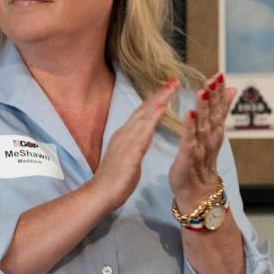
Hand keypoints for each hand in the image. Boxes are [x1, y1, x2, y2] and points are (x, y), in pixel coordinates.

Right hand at [90, 79, 179, 210]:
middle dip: (159, 94)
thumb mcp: (127, 159)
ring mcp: (126, 140)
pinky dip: (153, 117)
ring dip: (159, 99)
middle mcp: (124, 133)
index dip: (154, 100)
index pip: (142, 114)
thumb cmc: (114, 181)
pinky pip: (144, 130)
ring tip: (172, 87)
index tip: (167, 89)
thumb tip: (139, 143)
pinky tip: (162, 107)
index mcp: (124, 136)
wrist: (100, 194)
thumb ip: (134, 148)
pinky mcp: (130, 150)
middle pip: (144, 109)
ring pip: (145, 114)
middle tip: (174, 80)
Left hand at [169, 73, 236, 210]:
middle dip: (214, 95)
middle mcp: (210, 137)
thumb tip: (231, 89)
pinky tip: (189, 114)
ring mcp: (200, 146)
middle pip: (213, 113)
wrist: (197, 191)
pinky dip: (190, 127)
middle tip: (214, 78)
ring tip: (202, 92)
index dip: (219, 91)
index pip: (218, 107)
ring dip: (203, 108)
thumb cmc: (202, 160)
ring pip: (202, 124)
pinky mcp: (188, 155)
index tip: (220, 75)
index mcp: (214, 130)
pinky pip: (189, 140)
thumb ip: (220, 110)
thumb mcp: (213, 132)